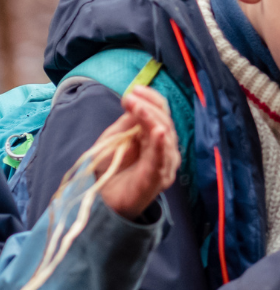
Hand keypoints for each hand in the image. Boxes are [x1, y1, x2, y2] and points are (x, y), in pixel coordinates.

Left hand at [96, 87, 179, 219]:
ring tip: (138, 107)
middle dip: (149, 107)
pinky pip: (161, 159)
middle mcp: (166, 149)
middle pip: (165, 121)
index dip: (151, 99)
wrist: (104, 199)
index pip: (162, 112)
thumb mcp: (116, 137)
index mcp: (156, 137)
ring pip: (165, 136)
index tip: (134, 89)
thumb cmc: (111, 168)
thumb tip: (136, 101)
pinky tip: (158, 131)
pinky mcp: (158, 178)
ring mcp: (165, 164)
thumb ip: (128, 122)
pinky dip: (160, 144)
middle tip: (130, 98)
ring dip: (152, 119)